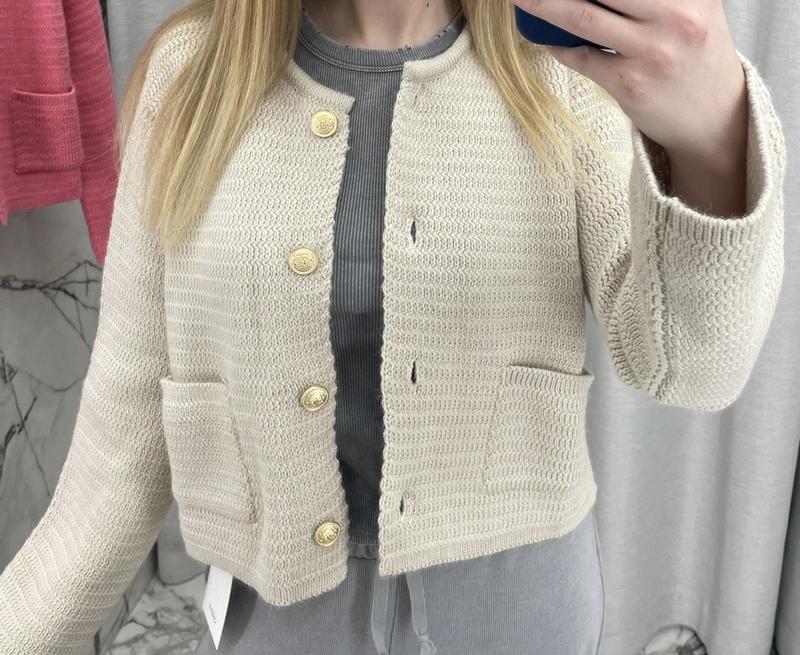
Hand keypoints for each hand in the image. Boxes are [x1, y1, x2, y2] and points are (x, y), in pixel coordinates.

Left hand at [511, 0, 748, 166]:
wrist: (715, 117)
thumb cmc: (697, 55)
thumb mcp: (696, 7)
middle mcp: (674, 17)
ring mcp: (650, 52)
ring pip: (583, 18)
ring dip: (544, 5)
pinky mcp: (628, 83)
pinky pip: (581, 58)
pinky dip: (558, 46)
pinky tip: (546, 37)